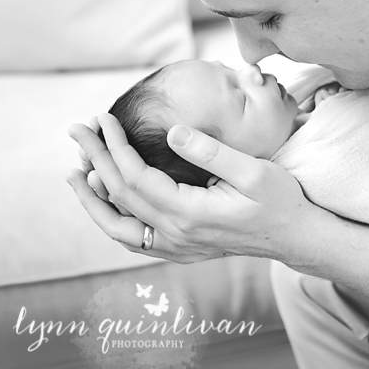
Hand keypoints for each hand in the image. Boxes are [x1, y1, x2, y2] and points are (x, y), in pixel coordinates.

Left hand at [66, 113, 318, 262]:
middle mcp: (176, 235)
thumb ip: (211, 152)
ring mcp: (177, 247)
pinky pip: (134, 239)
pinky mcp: (181, 249)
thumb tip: (173, 132)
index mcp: (190, 213)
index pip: (134, 177)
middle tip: (76, 130)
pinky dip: (112, 220)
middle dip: (94, 159)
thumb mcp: (253, 170)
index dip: (113, 146)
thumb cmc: (280, 200)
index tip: (102, 119)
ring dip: (92, 198)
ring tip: (74, 173)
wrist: (295, 237)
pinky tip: (106, 203)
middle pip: (119, 196)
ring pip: (118, 226)